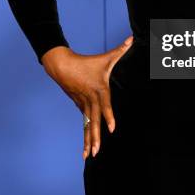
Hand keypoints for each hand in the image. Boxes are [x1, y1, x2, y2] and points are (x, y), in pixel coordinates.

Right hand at [41, 36, 133, 159]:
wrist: (61, 65)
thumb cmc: (86, 63)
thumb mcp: (105, 58)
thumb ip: (120, 50)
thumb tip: (132, 39)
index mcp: (98, 90)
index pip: (105, 105)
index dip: (108, 116)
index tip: (112, 128)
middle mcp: (90, 100)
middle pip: (92, 120)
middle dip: (95, 137)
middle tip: (97, 152)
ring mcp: (82, 104)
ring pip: (86, 125)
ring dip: (88, 140)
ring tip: (89, 156)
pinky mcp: (78, 105)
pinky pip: (83, 122)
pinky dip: (85, 134)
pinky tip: (87, 147)